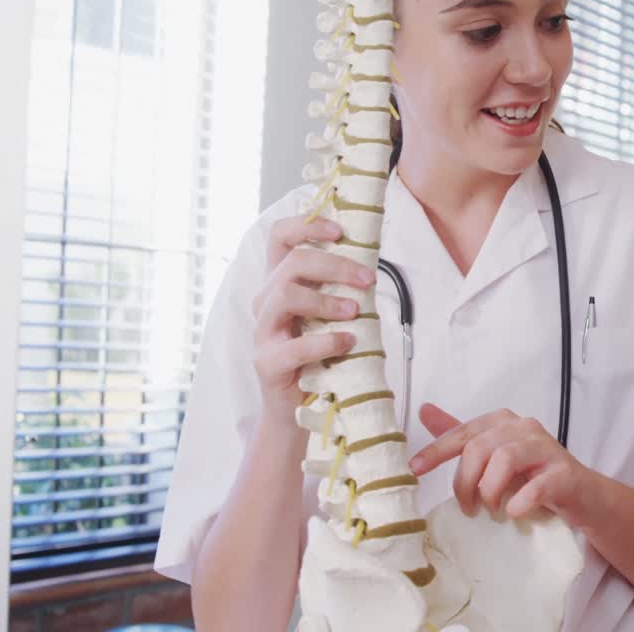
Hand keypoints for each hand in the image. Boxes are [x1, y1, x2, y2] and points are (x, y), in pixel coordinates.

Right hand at [250, 216, 375, 430]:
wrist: (297, 408)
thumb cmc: (319, 354)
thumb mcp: (331, 314)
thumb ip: (343, 289)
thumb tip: (371, 266)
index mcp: (280, 282)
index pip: (279, 237)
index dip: (306, 226)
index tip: (339, 230)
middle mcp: (266, 301)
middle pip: (292, 263)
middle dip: (334, 265)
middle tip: (367, 279)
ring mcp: (263, 332)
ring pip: (286, 295)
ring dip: (327, 300)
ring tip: (355, 312)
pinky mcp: (267, 363)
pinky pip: (294, 346)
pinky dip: (326, 342)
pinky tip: (348, 342)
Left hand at [409, 404, 608, 526]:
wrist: (582, 496)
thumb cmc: (534, 475)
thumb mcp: (494, 455)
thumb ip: (461, 436)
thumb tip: (424, 410)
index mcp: (504, 422)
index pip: (464, 432)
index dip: (437, 451)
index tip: (414, 470)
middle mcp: (525, 428)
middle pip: (481, 447)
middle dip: (466, 481)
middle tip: (468, 508)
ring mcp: (548, 449)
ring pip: (505, 459)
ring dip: (491, 491)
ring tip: (492, 510)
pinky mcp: (565, 474)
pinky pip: (537, 486)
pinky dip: (520, 502)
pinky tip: (515, 513)